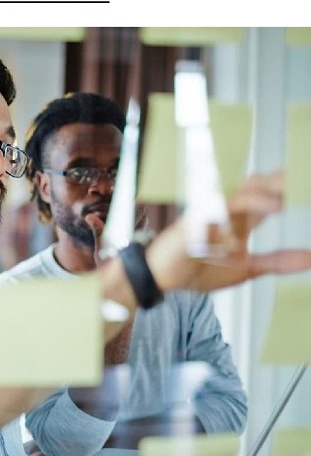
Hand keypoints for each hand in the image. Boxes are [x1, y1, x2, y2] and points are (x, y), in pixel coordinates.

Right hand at [146, 171, 310, 293]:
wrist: (159, 278)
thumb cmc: (193, 270)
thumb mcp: (245, 269)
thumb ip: (275, 262)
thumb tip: (309, 258)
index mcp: (239, 222)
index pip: (268, 198)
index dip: (288, 189)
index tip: (306, 183)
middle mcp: (227, 212)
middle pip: (257, 186)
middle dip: (281, 180)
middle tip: (303, 177)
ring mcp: (213, 212)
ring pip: (245, 189)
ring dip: (270, 186)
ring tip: (292, 186)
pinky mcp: (201, 217)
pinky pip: (228, 205)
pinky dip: (253, 203)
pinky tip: (273, 207)